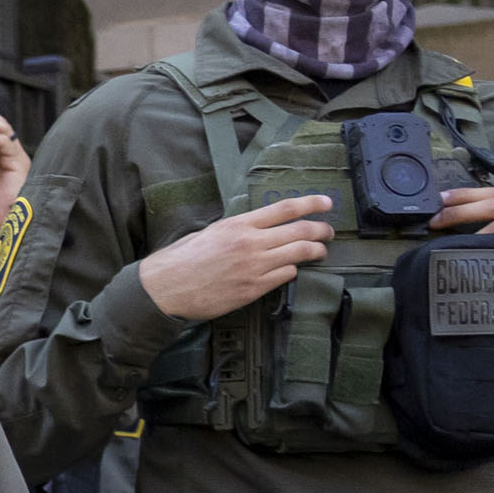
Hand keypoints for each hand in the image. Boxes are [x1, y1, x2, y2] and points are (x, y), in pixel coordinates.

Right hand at [138, 197, 333, 322]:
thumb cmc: (179, 260)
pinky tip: (291, 269)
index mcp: (238, 224)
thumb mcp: (208, 233)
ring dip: (316, 251)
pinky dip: (293, 270)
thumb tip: (257, 229)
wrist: (164, 289)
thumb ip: (236, 229)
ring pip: (300, 253)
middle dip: (322, 230)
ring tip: (320, 251)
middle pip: (301, 231)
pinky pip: (286, 275)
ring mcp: (254, 267)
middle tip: (329, 232)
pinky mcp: (254, 288)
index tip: (327, 203)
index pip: (285, 209)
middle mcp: (251, 243)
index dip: (312, 204)